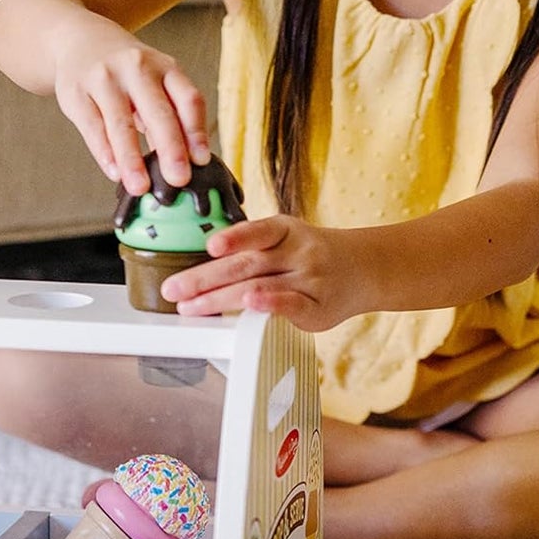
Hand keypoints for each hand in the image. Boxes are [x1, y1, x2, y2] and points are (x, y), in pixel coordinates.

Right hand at [51, 25, 210, 193]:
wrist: (80, 40)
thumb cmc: (128, 72)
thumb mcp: (155, 82)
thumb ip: (171, 117)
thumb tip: (187, 163)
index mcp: (166, 67)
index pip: (188, 99)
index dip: (196, 131)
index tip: (201, 161)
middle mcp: (137, 68)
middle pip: (158, 112)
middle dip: (170, 149)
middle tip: (178, 180)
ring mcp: (104, 78)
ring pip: (121, 123)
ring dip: (132, 159)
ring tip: (140, 187)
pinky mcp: (76, 92)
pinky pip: (92, 126)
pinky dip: (104, 152)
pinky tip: (114, 172)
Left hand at [160, 216, 362, 331]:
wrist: (364, 269)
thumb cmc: (314, 255)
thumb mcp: (288, 238)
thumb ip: (252, 248)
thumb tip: (200, 267)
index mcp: (286, 230)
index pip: (258, 232)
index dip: (234, 238)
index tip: (210, 246)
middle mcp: (298, 252)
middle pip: (247, 265)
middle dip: (205, 278)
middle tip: (173, 290)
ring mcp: (309, 280)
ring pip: (261, 286)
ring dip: (221, 298)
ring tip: (192, 307)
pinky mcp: (317, 308)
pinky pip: (291, 305)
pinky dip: (270, 304)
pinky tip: (251, 305)